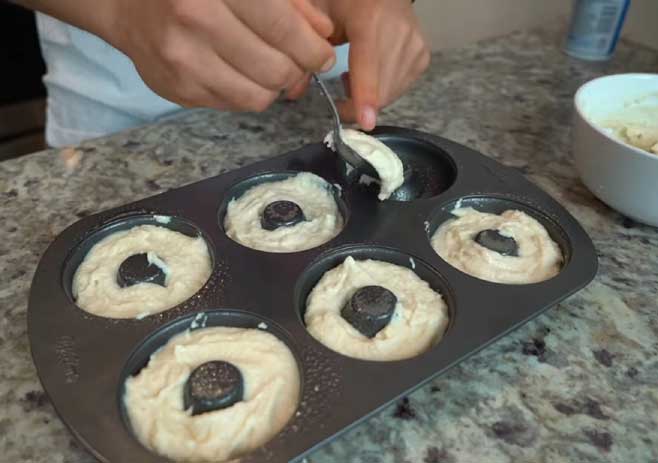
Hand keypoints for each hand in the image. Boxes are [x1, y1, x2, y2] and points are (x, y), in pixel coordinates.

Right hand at [107, 0, 335, 110]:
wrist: (127, 5)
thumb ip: (290, 4)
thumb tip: (324, 35)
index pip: (282, 29)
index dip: (313, 49)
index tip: (323, 55)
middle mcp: (194, 22)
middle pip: (276, 70)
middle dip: (298, 71)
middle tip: (299, 63)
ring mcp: (182, 61)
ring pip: (258, 96)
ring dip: (275, 87)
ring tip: (272, 69)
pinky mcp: (177, 91)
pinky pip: (235, 105)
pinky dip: (248, 92)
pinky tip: (241, 73)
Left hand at [290, 0, 429, 130]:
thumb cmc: (346, 3)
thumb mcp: (320, 18)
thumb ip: (306, 55)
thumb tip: (293, 94)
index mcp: (370, 20)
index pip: (369, 66)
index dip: (366, 96)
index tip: (365, 122)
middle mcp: (400, 33)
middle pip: (380, 88)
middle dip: (357, 102)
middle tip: (342, 88)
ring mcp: (415, 46)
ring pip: (391, 93)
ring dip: (370, 96)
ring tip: (356, 72)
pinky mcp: (423, 57)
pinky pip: (401, 89)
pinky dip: (383, 89)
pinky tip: (373, 71)